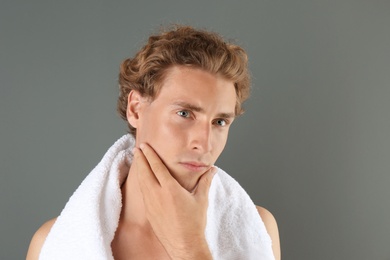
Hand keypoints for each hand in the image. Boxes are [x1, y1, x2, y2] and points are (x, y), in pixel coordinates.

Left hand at [133, 143, 215, 258]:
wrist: (184, 245)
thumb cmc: (193, 224)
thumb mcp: (201, 199)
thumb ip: (205, 181)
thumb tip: (212, 169)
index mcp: (170, 189)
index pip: (157, 167)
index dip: (150, 155)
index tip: (145, 146)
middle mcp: (157, 195)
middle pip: (145, 172)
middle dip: (140, 159)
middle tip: (137, 148)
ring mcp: (151, 204)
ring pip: (141, 182)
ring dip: (138, 170)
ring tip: (137, 160)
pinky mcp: (149, 212)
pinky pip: (142, 193)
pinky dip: (140, 183)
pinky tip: (141, 180)